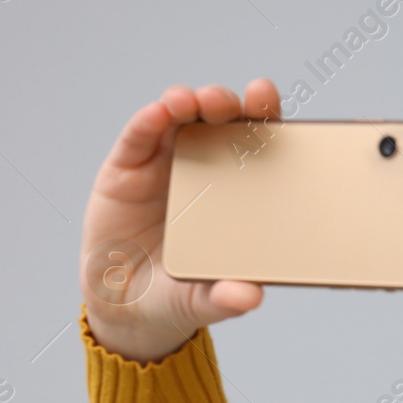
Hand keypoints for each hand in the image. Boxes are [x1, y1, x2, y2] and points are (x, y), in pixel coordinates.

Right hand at [79, 78, 282, 361]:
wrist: (127, 304)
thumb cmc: (180, 292)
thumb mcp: (204, 300)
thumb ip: (226, 298)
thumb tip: (251, 298)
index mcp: (239, 192)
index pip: (258, 148)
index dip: (268, 121)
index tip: (275, 104)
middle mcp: (206, 168)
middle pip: (223, 123)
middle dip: (235, 104)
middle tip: (247, 98)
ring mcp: (166, 163)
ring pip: (181, 119)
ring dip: (193, 103)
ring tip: (197, 101)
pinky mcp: (127, 168)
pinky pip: (139, 136)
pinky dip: (149, 120)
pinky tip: (159, 112)